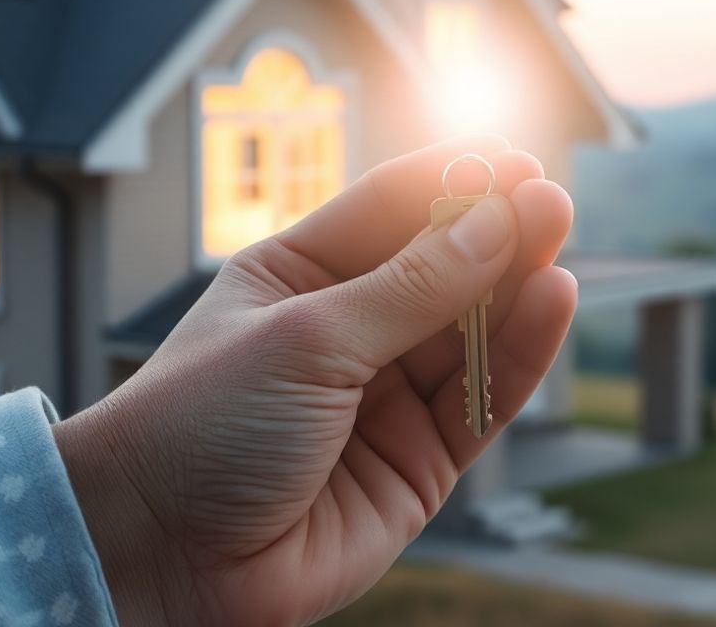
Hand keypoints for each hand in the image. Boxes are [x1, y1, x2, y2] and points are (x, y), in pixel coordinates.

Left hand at [53, 136, 576, 624]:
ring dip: (516, 287)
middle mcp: (348, 333)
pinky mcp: (419, 463)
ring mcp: (386, 398)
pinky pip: (484, 400)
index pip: (388, 212)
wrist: (160, 556)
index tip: (509, 159)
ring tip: (555, 238)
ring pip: (472, 333)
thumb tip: (493, 222)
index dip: (451, 183)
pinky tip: (550, 301)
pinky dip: (522, 355)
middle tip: (549, 198)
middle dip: (494, 231)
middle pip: (440, 269)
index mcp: (299, 278)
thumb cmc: (199, 427)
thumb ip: (408, 288)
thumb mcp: (305, 339)